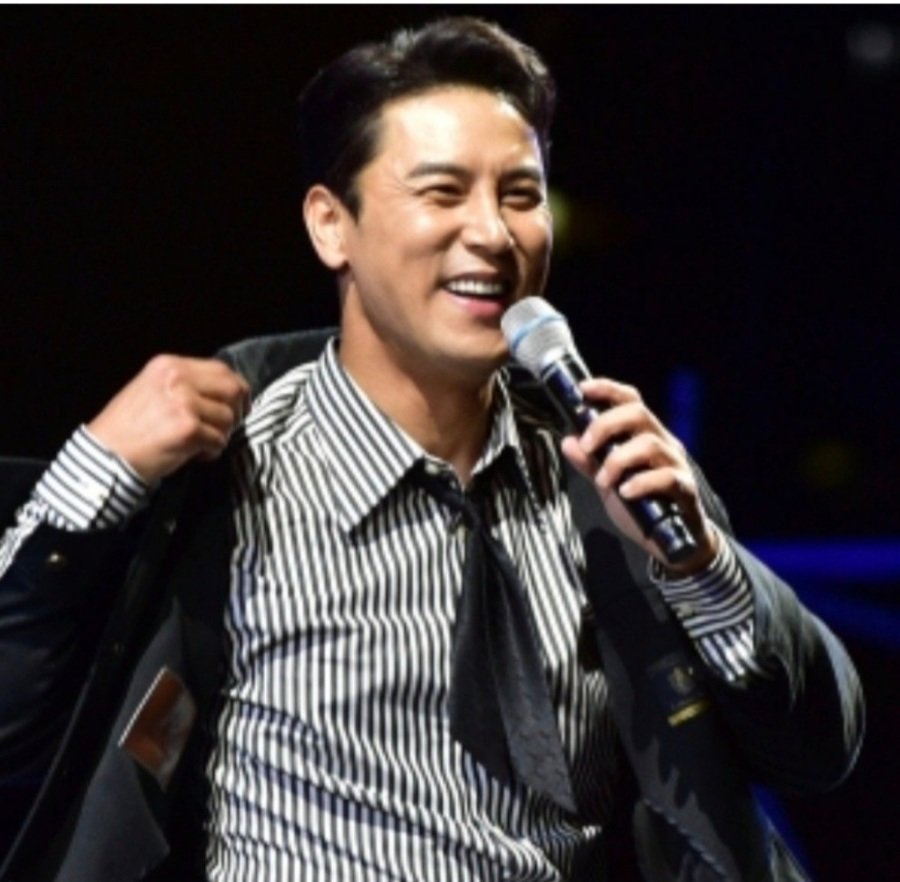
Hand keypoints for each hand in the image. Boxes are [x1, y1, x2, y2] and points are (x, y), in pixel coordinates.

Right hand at [87, 355, 250, 483]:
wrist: (105, 457)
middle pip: (233, 389)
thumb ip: (185, 385)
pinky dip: (212, 451)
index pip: (222, 369)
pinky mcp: (188, 428)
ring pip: (228, 418)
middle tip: (226, 427)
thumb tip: (224, 394)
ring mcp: (184, 402)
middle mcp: (177, 378)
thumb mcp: (152, 390)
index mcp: (169, 365)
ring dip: (221, 435)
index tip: (238, 405)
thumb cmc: (127, 429)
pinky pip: (219, 440)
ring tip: (200, 443)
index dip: (236, 389)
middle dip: (238, 410)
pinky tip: (195, 454)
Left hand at [560, 377, 716, 575]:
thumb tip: (567, 441)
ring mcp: (675, 464)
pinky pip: (666, 477)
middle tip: (587, 446)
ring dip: (618, 460)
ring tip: (604, 481)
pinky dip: (641, 482)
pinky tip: (626, 492)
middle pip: (638, 413)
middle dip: (606, 425)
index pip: (630, 401)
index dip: (608, 389)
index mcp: (644, 435)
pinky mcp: (685, 488)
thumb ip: (589, 463)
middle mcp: (663, 442)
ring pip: (649, 444)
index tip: (583, 389)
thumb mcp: (607, 483)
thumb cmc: (641, 506)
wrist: (672, 543)